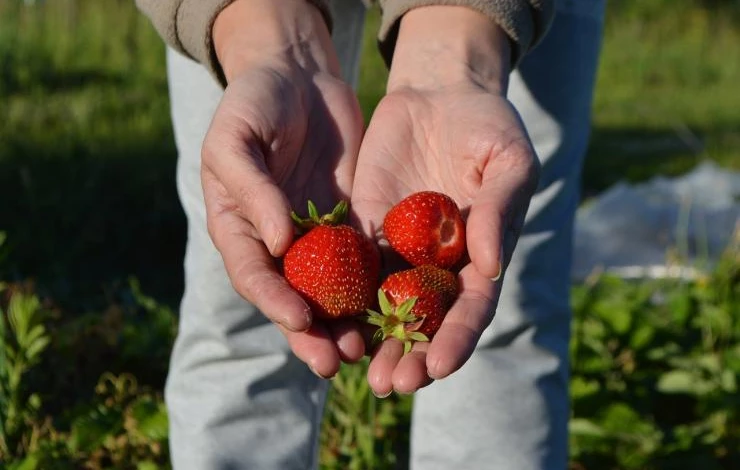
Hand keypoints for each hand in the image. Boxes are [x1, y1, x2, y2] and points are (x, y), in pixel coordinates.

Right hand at [203, 0, 365, 377]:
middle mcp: (275, 242)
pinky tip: (390, 311)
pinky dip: (372, 290)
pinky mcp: (348, 224)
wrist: (298, 76)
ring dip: (344, 323)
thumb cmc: (254, 101)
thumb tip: (279, 242)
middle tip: (336, 361)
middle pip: (291, 297)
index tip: (300, 319)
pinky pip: (360, 263)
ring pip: (328, 291)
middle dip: (312, 333)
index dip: (273, 301)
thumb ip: (252, 188)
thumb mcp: (237, 137)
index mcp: (238, 226)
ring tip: (365, 349)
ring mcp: (313, 237)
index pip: (253, 274)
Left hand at [351, 6, 539, 395]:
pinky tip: (323, 322)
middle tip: (391, 385)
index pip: (471, 307)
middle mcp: (438, 263)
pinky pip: (349, 269)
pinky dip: (338, 298)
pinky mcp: (365, 230)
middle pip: (425, 320)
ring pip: (385, 306)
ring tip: (357, 373)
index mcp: (481, 255)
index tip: (438, 367)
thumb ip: (500, 210)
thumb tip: (490, 266)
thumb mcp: (507, 160)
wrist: (439, 92)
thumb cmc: (487, 125)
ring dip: (373, 342)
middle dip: (410, 354)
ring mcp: (400, 250)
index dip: (456, 339)